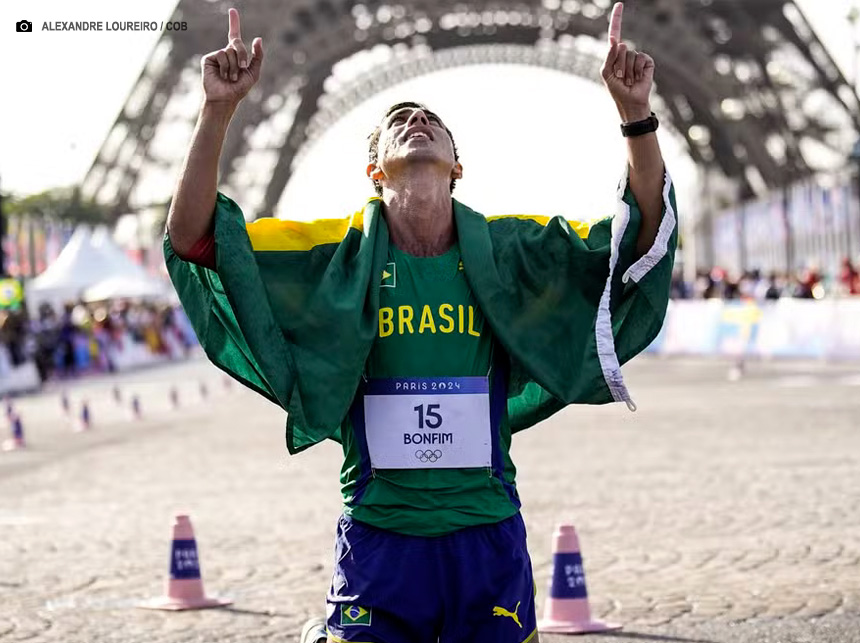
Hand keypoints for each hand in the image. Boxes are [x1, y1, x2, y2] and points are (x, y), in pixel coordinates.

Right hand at [201, 8, 263, 107]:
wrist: (226, 98)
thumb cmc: (239, 89)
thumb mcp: (253, 73)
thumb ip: (258, 56)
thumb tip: (258, 38)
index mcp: (236, 54)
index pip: (234, 35)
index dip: (234, 22)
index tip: (232, 10)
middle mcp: (226, 52)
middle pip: (237, 43)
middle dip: (243, 55)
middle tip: (242, 68)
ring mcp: (217, 55)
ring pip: (230, 51)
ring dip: (234, 66)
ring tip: (230, 77)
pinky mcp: (209, 59)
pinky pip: (221, 54)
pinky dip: (226, 67)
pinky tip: (223, 76)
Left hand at [600, 3, 654, 121]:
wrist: (631, 102)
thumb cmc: (616, 89)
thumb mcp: (607, 73)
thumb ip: (609, 56)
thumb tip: (616, 40)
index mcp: (615, 54)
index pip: (615, 33)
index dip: (617, 19)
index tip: (619, 4)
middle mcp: (626, 53)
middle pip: (621, 48)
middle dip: (618, 64)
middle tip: (620, 77)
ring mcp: (637, 57)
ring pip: (630, 55)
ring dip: (627, 71)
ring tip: (628, 80)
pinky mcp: (647, 62)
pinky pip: (641, 59)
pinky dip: (638, 70)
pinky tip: (638, 78)